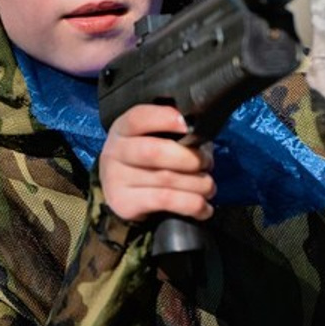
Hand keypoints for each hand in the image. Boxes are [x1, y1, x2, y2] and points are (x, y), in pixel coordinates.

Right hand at [100, 104, 215, 223]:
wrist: (125, 195)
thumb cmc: (150, 162)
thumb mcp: (155, 139)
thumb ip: (174, 132)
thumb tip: (202, 132)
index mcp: (123, 129)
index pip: (139, 118)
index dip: (165, 119)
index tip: (188, 125)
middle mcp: (115, 152)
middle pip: (154, 151)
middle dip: (189, 158)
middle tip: (206, 164)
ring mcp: (117, 179)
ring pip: (166, 179)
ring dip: (197, 184)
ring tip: (209, 187)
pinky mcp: (125, 203)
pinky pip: (166, 201)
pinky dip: (192, 204)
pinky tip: (203, 207)